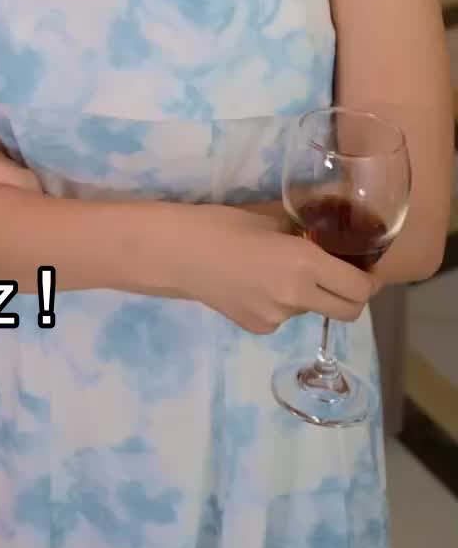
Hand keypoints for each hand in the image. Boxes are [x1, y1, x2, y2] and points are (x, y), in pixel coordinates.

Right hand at [179, 204, 374, 334]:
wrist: (176, 253)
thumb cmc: (221, 224)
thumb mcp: (270, 218)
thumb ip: (304, 229)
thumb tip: (329, 229)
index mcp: (304, 263)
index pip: (360, 289)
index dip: (370, 281)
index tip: (367, 269)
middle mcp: (297, 296)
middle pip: (348, 312)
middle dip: (353, 297)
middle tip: (343, 277)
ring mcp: (277, 318)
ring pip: (313, 311)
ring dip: (312, 296)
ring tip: (279, 272)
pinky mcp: (259, 328)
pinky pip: (285, 316)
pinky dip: (282, 302)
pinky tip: (255, 285)